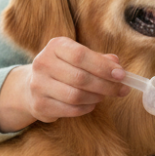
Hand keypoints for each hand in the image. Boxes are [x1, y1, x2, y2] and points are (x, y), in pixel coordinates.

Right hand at [0, 37, 129, 131]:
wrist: (33, 86)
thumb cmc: (65, 69)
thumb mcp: (80, 57)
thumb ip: (100, 60)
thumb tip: (117, 66)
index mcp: (55, 46)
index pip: (80, 55)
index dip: (103, 66)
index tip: (121, 75)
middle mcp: (43, 63)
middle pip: (80, 77)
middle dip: (106, 85)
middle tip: (121, 89)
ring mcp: (38, 85)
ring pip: (75, 96)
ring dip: (96, 97)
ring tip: (103, 95)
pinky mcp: (39, 105)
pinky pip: (70, 109)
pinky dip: (86, 108)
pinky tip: (91, 103)